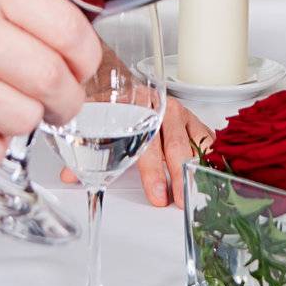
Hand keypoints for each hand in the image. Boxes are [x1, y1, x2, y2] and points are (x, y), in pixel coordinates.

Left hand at [60, 96, 211, 207]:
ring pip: (193, 142)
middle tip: (177, 200)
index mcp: (138, 107)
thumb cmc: (116, 107)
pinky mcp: (195, 120)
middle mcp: (162, 109)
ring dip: (195, 170)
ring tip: (198, 193)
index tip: (157, 194)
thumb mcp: (98, 123)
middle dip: (177, 175)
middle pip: (174, 144)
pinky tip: (214, 174)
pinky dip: (212, 156)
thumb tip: (70, 177)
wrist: (130, 85)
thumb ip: (85, 151)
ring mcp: (181, 114)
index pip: (147, 143)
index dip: (152, 171)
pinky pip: (207, 138)